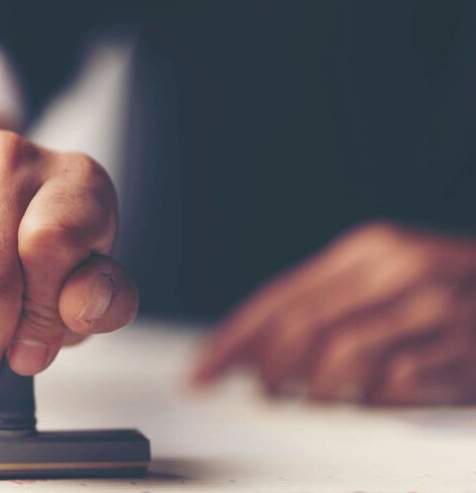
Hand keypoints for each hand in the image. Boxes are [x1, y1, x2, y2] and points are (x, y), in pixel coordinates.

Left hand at [192, 221, 475, 404]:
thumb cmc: (450, 291)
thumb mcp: (386, 278)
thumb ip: (323, 305)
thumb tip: (250, 347)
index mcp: (369, 249)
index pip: (280, 297)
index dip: (233, 339)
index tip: (202, 372)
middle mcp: (398, 271)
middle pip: (300, 328)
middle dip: (268, 370)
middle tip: (263, 392)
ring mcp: (433, 311)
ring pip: (339, 360)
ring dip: (316, 392)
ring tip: (315, 399)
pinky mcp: (461, 354)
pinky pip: (392, 388)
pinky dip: (370, 402)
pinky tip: (371, 399)